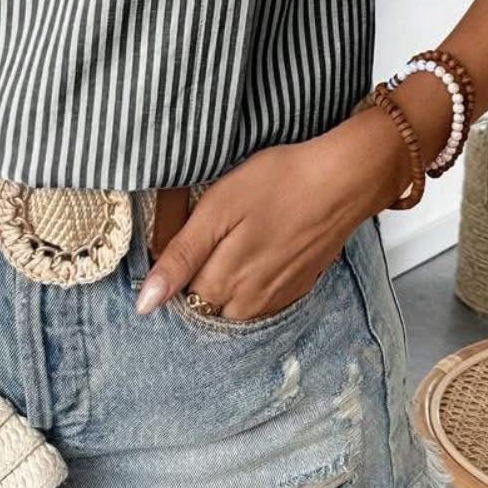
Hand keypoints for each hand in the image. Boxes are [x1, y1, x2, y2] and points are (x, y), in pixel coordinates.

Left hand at [134, 111, 404, 319]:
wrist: (342, 180)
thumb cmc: (278, 183)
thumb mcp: (217, 209)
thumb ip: (181, 257)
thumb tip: (146, 304)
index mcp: (222, 283)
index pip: (179, 297)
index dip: (174, 269)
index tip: (181, 240)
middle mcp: (248, 302)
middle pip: (206, 304)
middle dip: (198, 280)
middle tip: (209, 236)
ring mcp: (276, 299)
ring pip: (233, 306)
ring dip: (225, 284)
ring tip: (233, 242)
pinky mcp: (297, 288)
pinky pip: (261, 301)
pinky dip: (252, 284)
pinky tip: (258, 251)